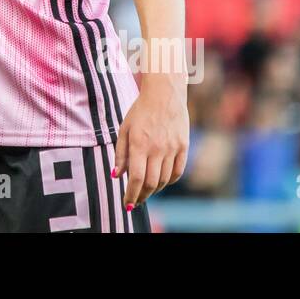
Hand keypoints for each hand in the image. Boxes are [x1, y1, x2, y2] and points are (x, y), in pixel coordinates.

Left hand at [114, 73, 188, 210]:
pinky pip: (178, 171)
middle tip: (135, 201)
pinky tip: (162, 182)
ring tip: (146, 191)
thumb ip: (120, 153)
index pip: (136, 178)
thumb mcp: (124, 129)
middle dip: (142, 196)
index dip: (131, 195)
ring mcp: (172, 148)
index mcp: (139, 144)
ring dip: (155, 190)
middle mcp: (157, 148)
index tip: (127, 204)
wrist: (164, 94)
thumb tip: (116, 176)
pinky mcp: (183, 146)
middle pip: (152, 183)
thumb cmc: (140, 111)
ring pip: (165, 180)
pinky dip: (169, 181)